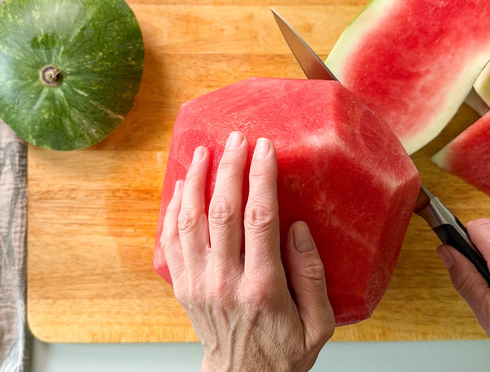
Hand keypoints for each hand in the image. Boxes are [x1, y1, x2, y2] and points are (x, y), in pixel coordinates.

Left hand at [160, 131, 334, 371]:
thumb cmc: (283, 351)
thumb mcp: (319, 322)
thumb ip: (312, 274)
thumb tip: (297, 228)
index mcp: (263, 286)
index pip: (260, 218)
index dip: (261, 177)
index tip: (265, 148)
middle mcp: (225, 281)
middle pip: (222, 211)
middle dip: (229, 167)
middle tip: (237, 138)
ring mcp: (198, 283)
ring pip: (190, 220)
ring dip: (196, 181)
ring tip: (203, 151)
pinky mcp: (183, 286)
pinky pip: (171, 240)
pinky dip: (173, 209)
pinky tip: (181, 187)